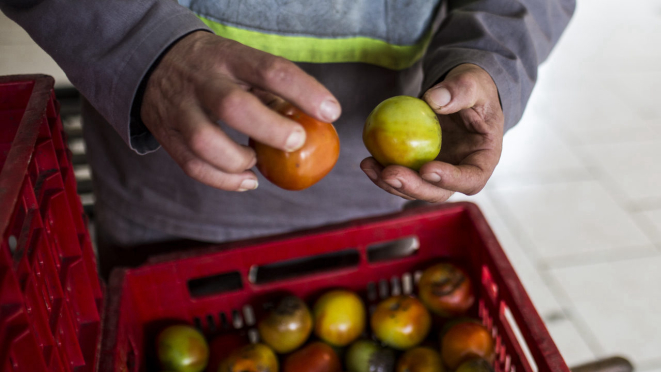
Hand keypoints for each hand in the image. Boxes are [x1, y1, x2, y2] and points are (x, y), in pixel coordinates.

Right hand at [140, 31, 340, 190]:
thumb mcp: (242, 64)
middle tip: (296, 141)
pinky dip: (222, 180)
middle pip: (232, 106)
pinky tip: (246, 181)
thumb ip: (273, 92)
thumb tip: (317, 122)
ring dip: (237, 161)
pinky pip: (191, 165)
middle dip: (270, 129)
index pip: (270, 69)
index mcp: (229, 58)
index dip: (304, 91)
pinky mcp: (166, 133)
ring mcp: (179, 108)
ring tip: (256, 163)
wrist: (155, 60)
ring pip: (204, 142)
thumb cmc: (217, 68)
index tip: (331, 112)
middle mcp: (202, 81)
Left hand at [360, 64, 503, 201]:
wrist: (461, 92)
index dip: (450, 179)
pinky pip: (402, 174)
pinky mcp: (420, 167)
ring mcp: (439, 173)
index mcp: (483, 159)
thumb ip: (460, 89)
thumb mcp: (473, 82)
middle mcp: (461, 173)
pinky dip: (383, 171)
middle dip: (412, 187)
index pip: (471, 178)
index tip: (427, 168)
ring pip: (415, 189)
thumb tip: (434, 100)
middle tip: (389, 174)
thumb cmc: (474, 87)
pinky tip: (367, 160)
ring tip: (369, 166)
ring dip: (391, 183)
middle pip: (438, 192)